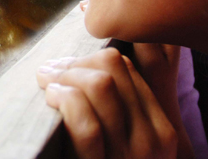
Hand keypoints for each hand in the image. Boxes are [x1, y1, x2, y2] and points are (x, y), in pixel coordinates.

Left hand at [36, 48, 177, 158]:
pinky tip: (51, 98)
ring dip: (64, 75)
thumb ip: (118, 111)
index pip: (128, 68)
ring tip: (46, 82)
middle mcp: (153, 140)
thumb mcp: (126, 142)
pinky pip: (85, 122)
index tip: (64, 67)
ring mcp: (132, 156)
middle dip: (75, 62)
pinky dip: (64, 99)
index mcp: (161, 129)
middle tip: (49, 71)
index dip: (90, 59)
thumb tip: (86, 67)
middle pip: (113, 68)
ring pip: (100, 86)